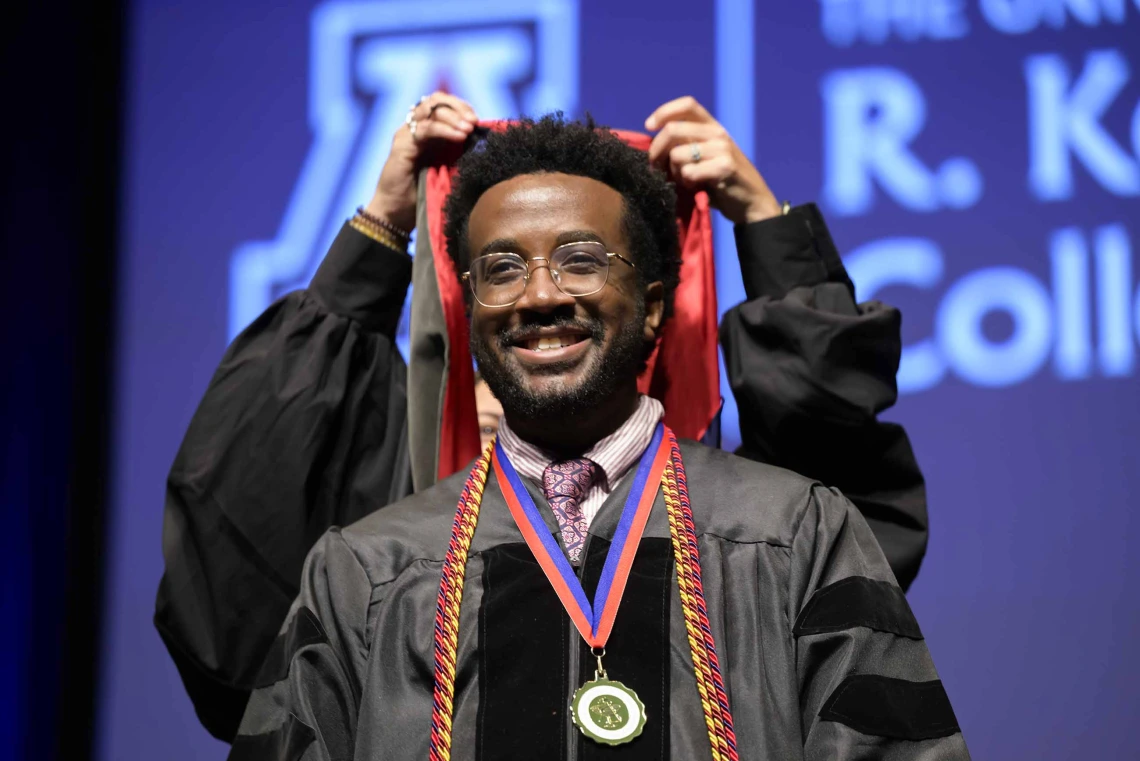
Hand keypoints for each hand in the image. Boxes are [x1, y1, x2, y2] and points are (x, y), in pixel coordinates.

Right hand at [364, 92, 477, 232]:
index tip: (478, 120)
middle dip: (459, 107)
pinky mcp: (402, 145)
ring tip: (468, 129)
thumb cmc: (424, 195)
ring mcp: (407, 134)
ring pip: (431, 110)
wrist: (397, 214)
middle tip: (474, 122)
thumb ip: (459, 152)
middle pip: (437, 100)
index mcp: (427, 130)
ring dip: (454, 116)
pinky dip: (444, 130)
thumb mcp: (448, 168)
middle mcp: (415, 127)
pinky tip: (459, 137)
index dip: (462, 107)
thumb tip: (484, 141)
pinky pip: (425, 129)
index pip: (444, 104)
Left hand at [645, 96, 780, 224]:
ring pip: (677, 154)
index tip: (648, 126)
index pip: (687, 104)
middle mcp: (718, 133)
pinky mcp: (725, 167)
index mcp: (713, 126)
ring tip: (684, 181)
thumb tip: (652, 144)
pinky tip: (695, 188)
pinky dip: (685, 183)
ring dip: (673, 172)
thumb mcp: (704, 157)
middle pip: (672, 130)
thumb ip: (685, 145)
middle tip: (655, 167)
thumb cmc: (721, 182)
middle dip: (656, 151)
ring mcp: (723, 149)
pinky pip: (688, 172)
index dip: (663, 112)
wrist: (752, 203)